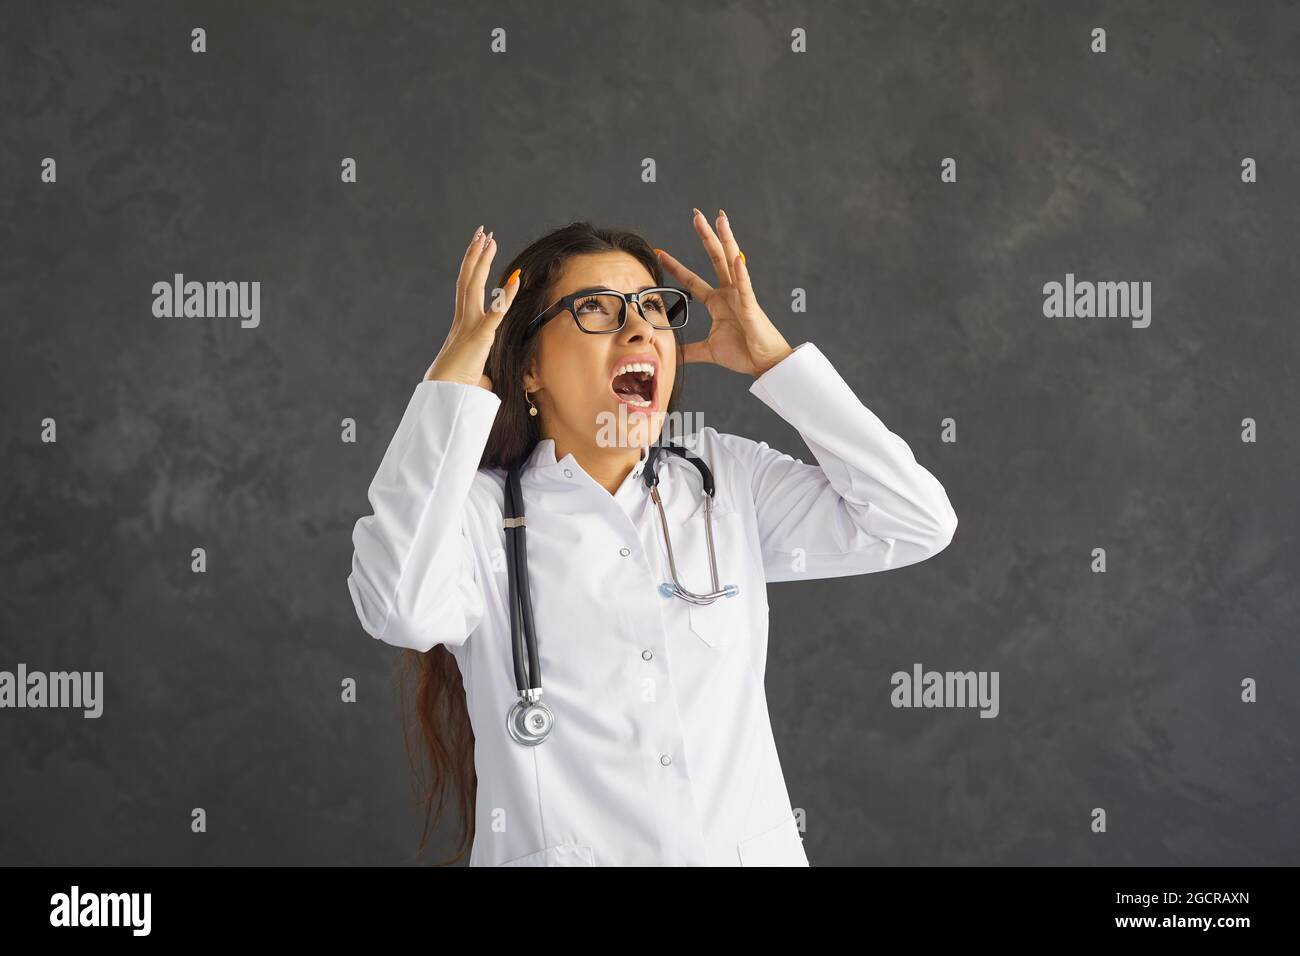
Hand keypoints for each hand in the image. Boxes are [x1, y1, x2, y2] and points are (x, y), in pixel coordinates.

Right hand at [424, 224, 520, 388]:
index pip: (466, 288)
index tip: (478, 249)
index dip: (472, 267)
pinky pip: (496, 312)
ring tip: (488, 240)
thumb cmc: (456, 387)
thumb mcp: (472, 375)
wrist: (445, 395)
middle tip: (482, 234)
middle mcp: (463, 319)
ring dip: (482, 261)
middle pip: (467, 279)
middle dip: (475, 254)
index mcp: (462, 324)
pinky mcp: (481, 336)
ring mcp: (470, 325)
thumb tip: (487, 383)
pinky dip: (507, 295)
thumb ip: (481, 373)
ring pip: (474, 285)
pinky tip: (516, 279)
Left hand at [655, 208, 792, 377]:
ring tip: (720, 218)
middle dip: (705, 236)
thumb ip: (690, 351)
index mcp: (717, 302)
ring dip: (726, 239)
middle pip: (715, 258)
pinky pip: (745, 287)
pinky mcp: (751, 307)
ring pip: (731, 262)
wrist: (765, 364)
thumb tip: (673, 354)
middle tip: (696, 214)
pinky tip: (736, 257)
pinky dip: (741, 272)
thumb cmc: (743, 353)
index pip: (692, 280)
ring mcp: (741, 296)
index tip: (661, 253)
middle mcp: (729, 293)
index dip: (676, 267)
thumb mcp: (708, 351)